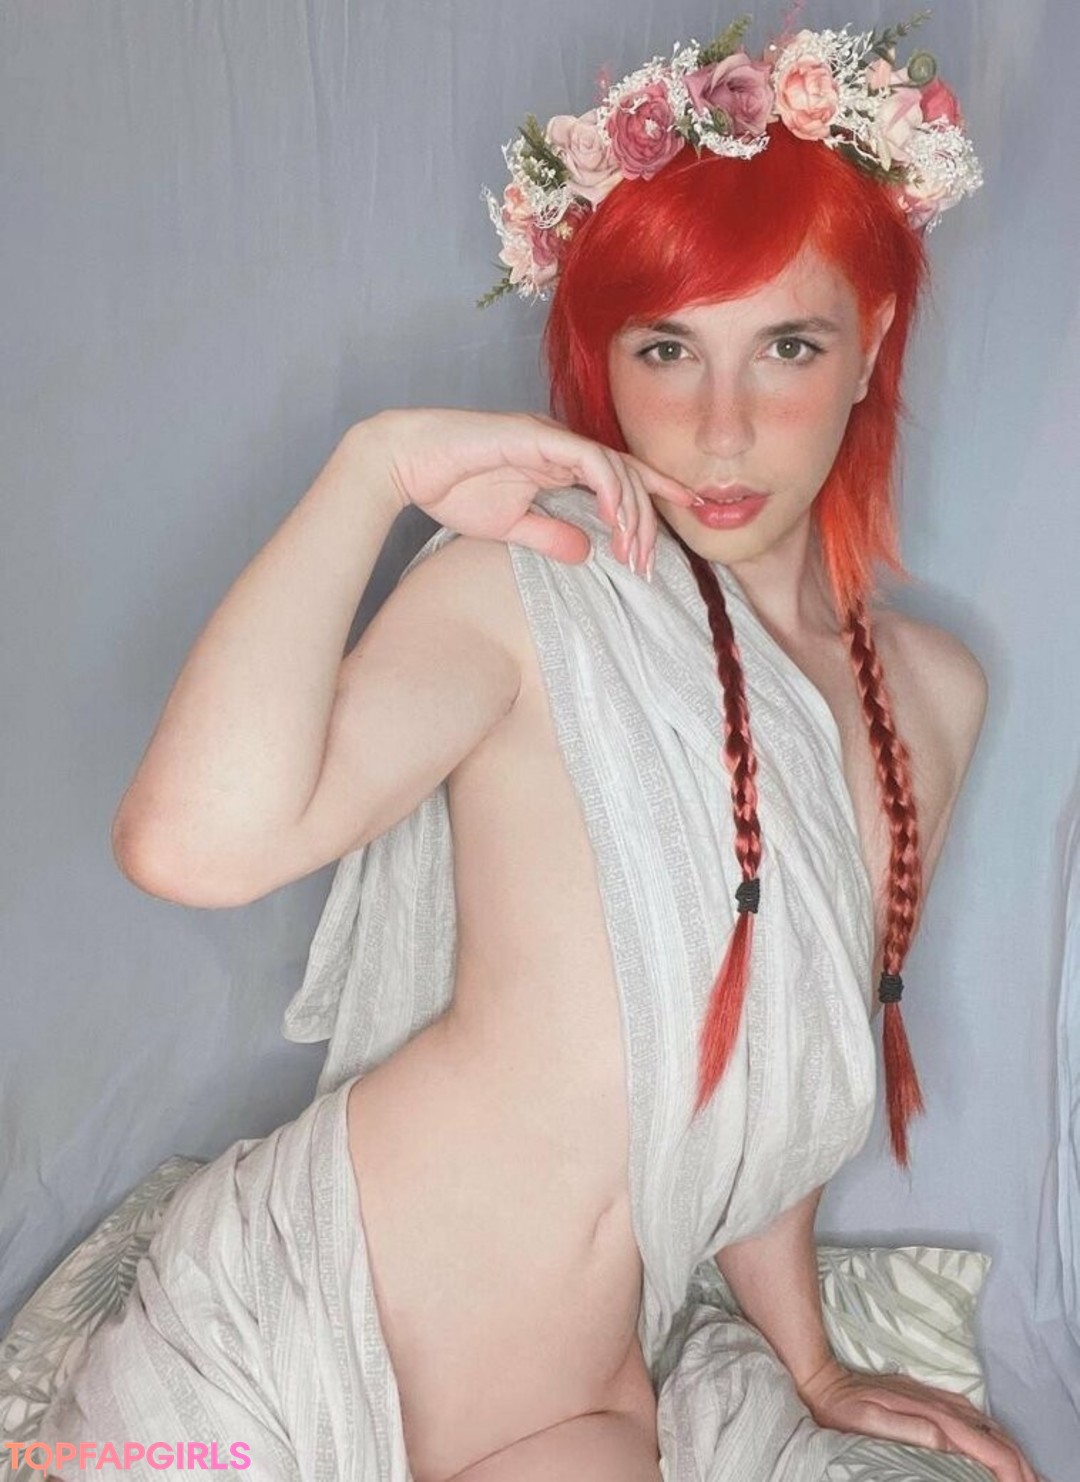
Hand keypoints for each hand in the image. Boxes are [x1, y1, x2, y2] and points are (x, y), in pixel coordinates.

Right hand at [360, 407, 699, 571]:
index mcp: (559, 463)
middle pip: (628, 475)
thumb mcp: (510, 527)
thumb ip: (551, 536)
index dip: (658, 493)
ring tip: (632, 553)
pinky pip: (588, 459)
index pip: (622, 475)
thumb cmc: (450, 488)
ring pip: (615, 467)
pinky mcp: (536, 436)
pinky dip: (609, 487)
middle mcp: (562, 446)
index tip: (690, 513)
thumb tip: (587, 553)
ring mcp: (551, 437)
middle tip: (648, 564)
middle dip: (648, 519)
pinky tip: (615, 519)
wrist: (406, 464)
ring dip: (630, 512)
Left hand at [797, 1358, 1037, 1481]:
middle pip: (993, 1434)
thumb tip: (948, 1440)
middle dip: (1018, 1461)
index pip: (984, 1445)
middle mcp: (939, 1405)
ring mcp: (934, 1399)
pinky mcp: (927, 1397)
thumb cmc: (843, 1410)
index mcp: (931, 1416)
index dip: (1008, 1468)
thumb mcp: (870, 1422)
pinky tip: (993, 1440)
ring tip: (1023, 1471)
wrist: (824, 1378)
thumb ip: (910, 1430)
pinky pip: (972, 1416)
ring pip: (986, 1424)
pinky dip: (991, 1433)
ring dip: (1009, 1448)